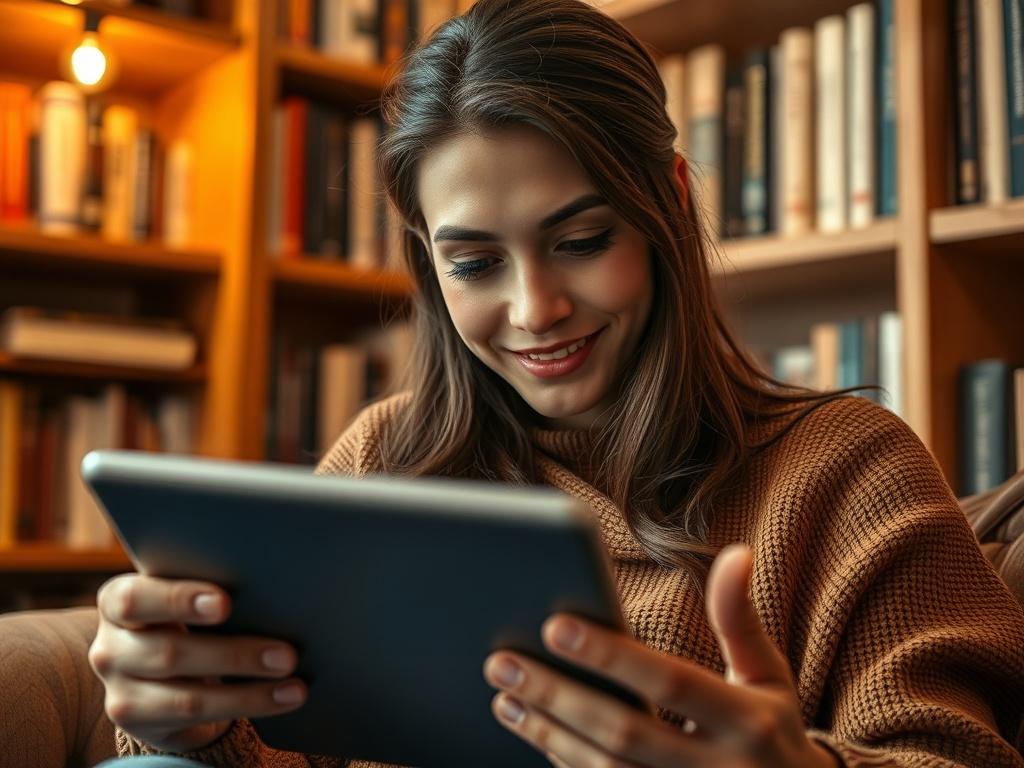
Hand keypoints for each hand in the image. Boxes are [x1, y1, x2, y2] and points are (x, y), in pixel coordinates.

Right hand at [90, 573, 307, 751]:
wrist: (154, 670)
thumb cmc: (182, 616)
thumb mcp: (184, 598)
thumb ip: (208, 588)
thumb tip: (273, 584)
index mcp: (117, 599)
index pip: (135, 599)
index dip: (179, 600)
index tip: (225, 604)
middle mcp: (110, 645)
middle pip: (170, 652)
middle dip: (235, 654)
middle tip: (287, 653)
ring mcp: (119, 687)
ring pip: (187, 695)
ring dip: (249, 689)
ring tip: (292, 678)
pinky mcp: (137, 720)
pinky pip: (196, 717)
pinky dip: (249, 704)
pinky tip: (284, 696)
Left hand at [483, 543, 837, 766]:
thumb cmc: (771, 730)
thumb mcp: (768, 675)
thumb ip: (739, 617)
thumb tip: (736, 553)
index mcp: (747, 722)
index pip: (669, 682)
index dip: (611, 656)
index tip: (554, 624)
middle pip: (624, 732)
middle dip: (558, 695)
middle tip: (502, 663)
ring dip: (549, 734)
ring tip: (505, 698)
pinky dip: (566, 766)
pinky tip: (536, 734)